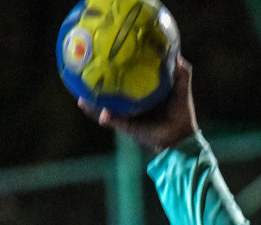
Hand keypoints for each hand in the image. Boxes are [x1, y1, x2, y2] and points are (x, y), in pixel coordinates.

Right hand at [81, 55, 198, 152]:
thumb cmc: (182, 111)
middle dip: (98, 82)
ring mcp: (127, 114)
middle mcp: (133, 101)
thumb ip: (180, 70)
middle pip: (112, 90)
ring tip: (78, 90)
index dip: (118, 67)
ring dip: (91, 98)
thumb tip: (174, 52)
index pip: (128, 76)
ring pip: (105, 105)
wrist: (180, 136)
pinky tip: (85, 104)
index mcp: (144, 90)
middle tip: (85, 68)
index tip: (108, 53)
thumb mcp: (182, 85)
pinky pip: (108, 118)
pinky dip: (98, 113)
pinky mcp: (125, 125)